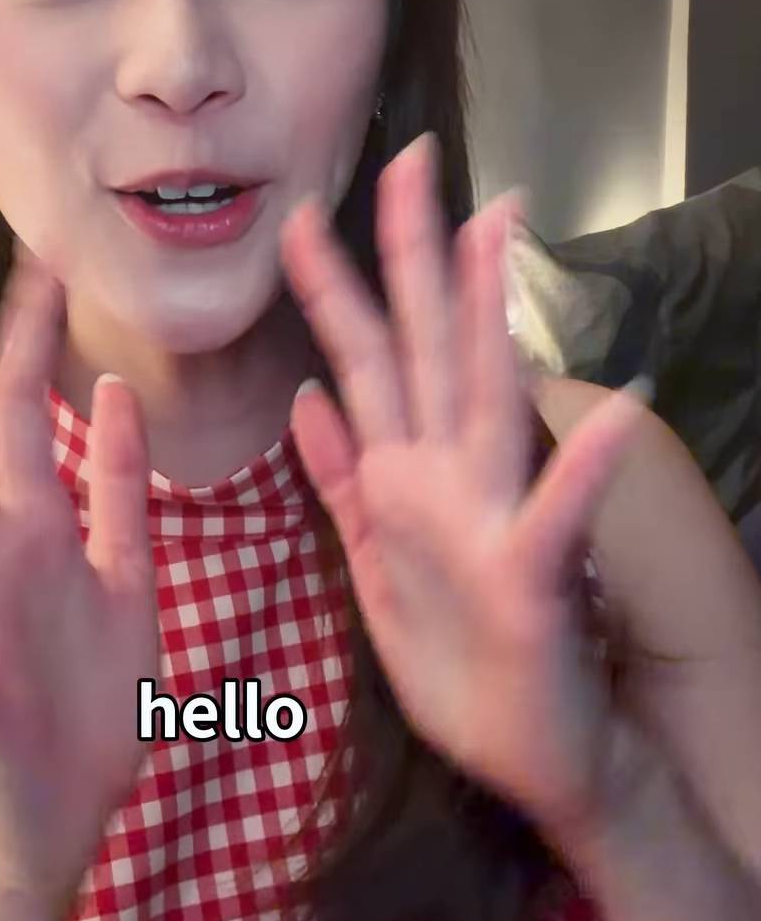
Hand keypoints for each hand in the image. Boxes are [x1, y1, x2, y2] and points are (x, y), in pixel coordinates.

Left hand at [278, 133, 648, 843]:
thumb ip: (342, 484)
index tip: (305, 211)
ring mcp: (496, 517)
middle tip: (407, 158)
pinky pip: (554, 514)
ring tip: (493, 230)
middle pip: (425, 346)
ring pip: (484, 397)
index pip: (363, 361)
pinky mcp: (533, 576)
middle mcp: (451, 475)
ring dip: (488, 315)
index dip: (335, 287)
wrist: (541, 762)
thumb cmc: (464, 669)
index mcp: (405, 475)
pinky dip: (580, 463)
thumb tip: (305, 396)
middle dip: (411, 253)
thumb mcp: (376, 570)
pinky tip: (614, 407)